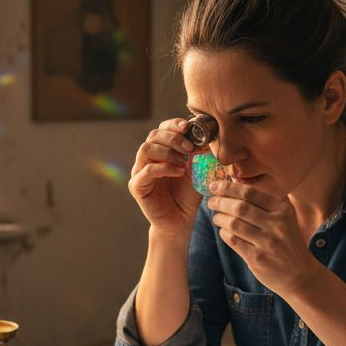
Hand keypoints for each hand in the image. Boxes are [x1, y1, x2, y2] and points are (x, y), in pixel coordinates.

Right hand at [129, 118, 201, 237]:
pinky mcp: (137, 186)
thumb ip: (200, 154)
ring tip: (183, 163)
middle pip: (153, 136)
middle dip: (173, 138)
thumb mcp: (197, 171)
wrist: (180, 221)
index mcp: (160, 151)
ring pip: (146, 149)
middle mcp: (147, 159)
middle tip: (189, 148)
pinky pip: (146, 170)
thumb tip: (208, 137)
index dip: (173, 125)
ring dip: (167, 152)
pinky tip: (178, 172)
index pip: (162, 129)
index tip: (188, 127)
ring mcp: (139, 171)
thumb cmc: (187, 195)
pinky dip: (164, 167)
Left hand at [206, 180, 319, 296]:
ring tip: (216, 217)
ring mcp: (267, 242)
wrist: (301, 275)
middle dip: (220, 202)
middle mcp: (277, 224)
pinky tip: (225, 231)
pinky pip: (233, 240)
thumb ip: (264, 204)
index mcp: (283, 209)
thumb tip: (231, 188)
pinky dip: (225, 233)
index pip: (250, 193)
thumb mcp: (285, 219)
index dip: (228, 187)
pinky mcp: (257, 258)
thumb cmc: (287, 243)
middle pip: (240, 207)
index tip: (214, 185)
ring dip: (220, 218)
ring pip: (234, 223)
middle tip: (211, 202)